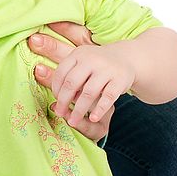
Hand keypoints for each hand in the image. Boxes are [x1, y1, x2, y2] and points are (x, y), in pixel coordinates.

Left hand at [28, 21, 125, 137]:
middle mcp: (92, 59)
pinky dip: (99, 109)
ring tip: (72, 121)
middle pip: (72, 83)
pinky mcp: (120, 80)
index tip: (54, 101)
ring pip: (89, 92)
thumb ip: (67, 75)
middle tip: (59, 113)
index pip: (61, 73)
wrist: (126, 58)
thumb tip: (50, 91)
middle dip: (63, 101)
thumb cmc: (95, 64)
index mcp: (78, 54)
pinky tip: (92, 118)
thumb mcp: (81, 62)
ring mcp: (107, 69)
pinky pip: (108, 97)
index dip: (56, 89)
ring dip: (79, 109)